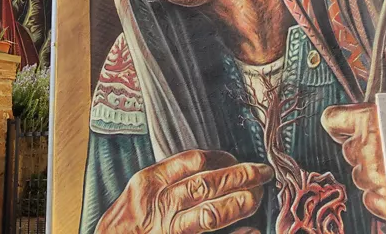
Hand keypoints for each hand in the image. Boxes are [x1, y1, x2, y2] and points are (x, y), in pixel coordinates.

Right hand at [96, 149, 272, 233]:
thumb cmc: (123, 224)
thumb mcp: (138, 195)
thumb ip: (166, 182)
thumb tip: (208, 169)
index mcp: (149, 183)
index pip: (192, 161)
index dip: (221, 158)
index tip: (236, 159)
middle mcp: (158, 204)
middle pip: (206, 184)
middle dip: (239, 177)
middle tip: (262, 172)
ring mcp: (167, 229)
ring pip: (209, 213)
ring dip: (238, 204)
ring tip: (257, 197)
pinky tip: (252, 231)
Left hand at [321, 103, 385, 221]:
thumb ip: (382, 118)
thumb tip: (364, 123)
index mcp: (372, 119)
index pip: (333, 119)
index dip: (338, 126)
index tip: (343, 130)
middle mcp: (367, 148)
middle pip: (350, 152)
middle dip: (364, 155)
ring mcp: (374, 177)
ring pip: (360, 177)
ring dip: (374, 176)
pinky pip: (370, 200)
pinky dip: (380, 199)